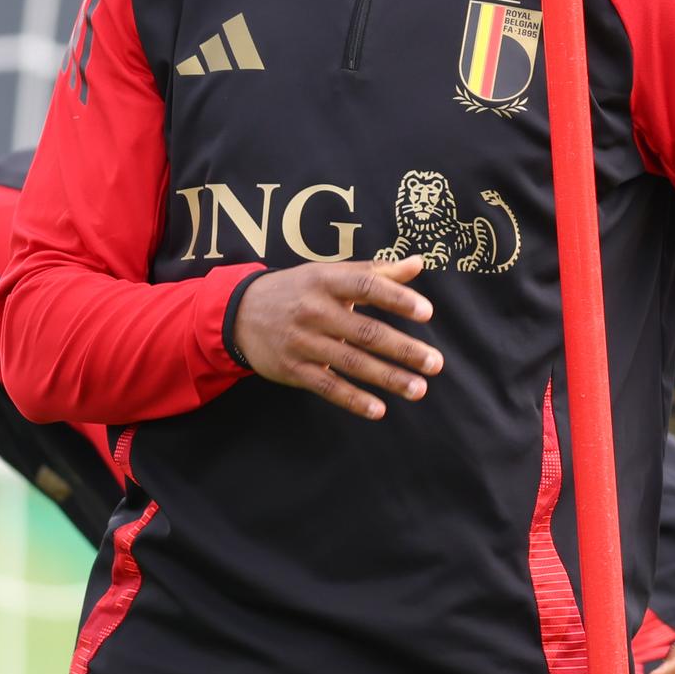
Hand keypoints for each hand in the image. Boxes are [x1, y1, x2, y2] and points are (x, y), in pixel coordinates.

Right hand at [232, 256, 441, 419]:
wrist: (239, 313)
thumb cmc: (296, 290)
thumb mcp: (329, 273)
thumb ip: (375, 272)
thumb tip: (418, 264)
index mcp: (326, 280)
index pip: (366, 286)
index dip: (397, 298)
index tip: (426, 313)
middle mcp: (314, 310)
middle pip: (365, 331)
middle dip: (403, 348)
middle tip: (435, 362)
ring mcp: (303, 342)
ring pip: (351, 362)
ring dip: (388, 377)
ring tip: (418, 388)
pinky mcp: (293, 369)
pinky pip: (328, 387)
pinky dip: (354, 400)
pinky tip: (379, 409)